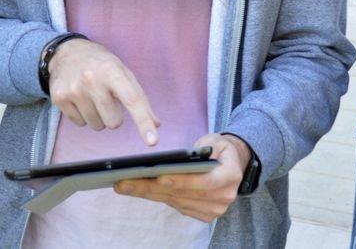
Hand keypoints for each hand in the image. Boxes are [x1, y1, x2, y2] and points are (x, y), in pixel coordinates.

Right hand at [48, 38, 160, 145]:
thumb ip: (140, 98)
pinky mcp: (59, 98)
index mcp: (112, 71)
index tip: (153, 141)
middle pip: (113, 122)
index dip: (144, 122)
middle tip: (106, 98)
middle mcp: (92, 80)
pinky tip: (79, 98)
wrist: (67, 52)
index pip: (132, 100)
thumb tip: (156, 124)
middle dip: (113, 115)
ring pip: (96, 125)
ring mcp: (74, 90)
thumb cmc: (101, 64)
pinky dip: (82, 115)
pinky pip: (80, 124)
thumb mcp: (123, 72)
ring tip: (91, 96)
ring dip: (97, 116)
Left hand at [114, 133, 250, 221]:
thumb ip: (200, 149)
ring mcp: (214, 209)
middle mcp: (224, 197)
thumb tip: (176, 159)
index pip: (205, 182)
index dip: (182, 181)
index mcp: (230, 176)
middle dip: (152, 187)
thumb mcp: (214, 140)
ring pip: (175, 202)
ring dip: (148, 193)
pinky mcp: (204, 215)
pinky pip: (176, 206)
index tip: (159, 177)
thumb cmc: (218, 149)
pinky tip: (139, 190)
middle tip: (125, 181)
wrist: (231, 164)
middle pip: (183, 194)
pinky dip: (157, 197)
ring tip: (125, 185)